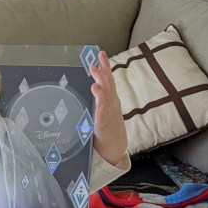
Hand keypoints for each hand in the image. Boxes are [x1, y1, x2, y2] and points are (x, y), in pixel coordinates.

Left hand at [90, 49, 127, 166]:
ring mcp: (108, 114)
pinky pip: (101, 109)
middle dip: (104, 69)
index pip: (108, 82)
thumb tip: (94, 90)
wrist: (114, 153)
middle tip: (99, 56)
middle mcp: (111, 105)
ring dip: (100, 81)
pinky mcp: (103, 123)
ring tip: (94, 69)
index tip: (101, 54)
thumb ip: (99, 103)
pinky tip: (95, 90)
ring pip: (105, 94)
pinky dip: (99, 99)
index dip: (105, 67)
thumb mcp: (104, 115)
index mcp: (111, 102)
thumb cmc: (107, 134)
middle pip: (109, 84)